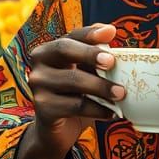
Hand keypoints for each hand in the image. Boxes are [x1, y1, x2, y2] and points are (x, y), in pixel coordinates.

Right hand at [24, 24, 125, 157]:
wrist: (59, 129)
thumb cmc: (76, 93)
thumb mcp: (85, 71)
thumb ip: (95, 51)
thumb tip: (109, 30)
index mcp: (50, 50)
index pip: (71, 35)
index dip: (90, 33)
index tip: (112, 33)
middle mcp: (39, 64)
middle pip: (64, 49)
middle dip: (90, 53)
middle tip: (112, 62)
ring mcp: (38, 86)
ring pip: (73, 80)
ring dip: (101, 87)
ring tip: (121, 93)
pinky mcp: (44, 109)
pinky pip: (75, 106)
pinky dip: (97, 109)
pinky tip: (112, 112)